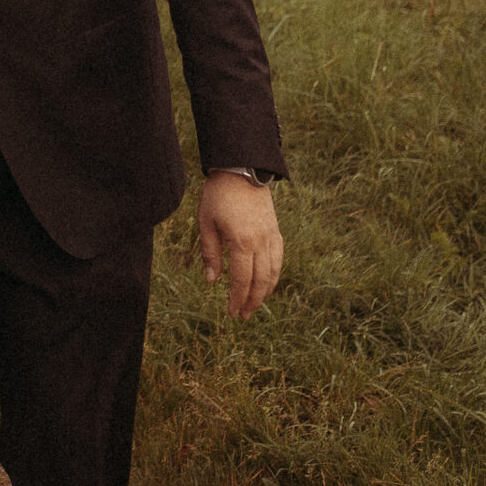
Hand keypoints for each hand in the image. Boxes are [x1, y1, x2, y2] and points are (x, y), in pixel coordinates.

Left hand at [197, 170, 283, 318]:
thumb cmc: (218, 195)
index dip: (238, 299)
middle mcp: (261, 242)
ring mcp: (271, 236)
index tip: (232, 313)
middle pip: (260, 281)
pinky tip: (267, 282)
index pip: (242, 280)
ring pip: (273, 272)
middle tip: (243, 315)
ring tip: (254, 304)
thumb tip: (212, 281)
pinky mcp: (276, 230)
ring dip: (265, 292)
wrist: (241, 169)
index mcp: (242, 242)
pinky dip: (274, 275)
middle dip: (252, 301)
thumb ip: (211, 253)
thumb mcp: (206, 223)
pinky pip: (279, 258)